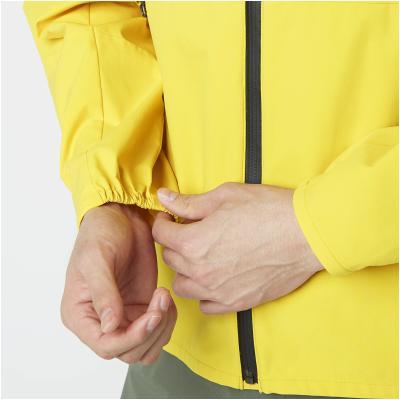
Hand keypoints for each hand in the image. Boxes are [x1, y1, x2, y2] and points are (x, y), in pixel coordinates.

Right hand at [61, 203, 176, 364]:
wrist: (120, 216)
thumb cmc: (101, 233)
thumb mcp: (97, 260)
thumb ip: (103, 293)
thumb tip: (108, 327)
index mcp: (80, 314)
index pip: (106, 345)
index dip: (131, 338)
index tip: (151, 316)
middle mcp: (101, 320)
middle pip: (130, 350)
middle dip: (151, 330)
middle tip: (161, 299)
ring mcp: (124, 314)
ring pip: (148, 344)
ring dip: (162, 327)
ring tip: (164, 295)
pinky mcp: (142, 306)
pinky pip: (160, 328)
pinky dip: (169, 318)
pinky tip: (166, 296)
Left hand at [152, 183, 322, 313]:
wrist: (305, 234)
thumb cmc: (267, 210)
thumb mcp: (224, 197)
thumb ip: (188, 202)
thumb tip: (163, 197)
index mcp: (193, 242)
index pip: (160, 234)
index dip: (163, 221)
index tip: (173, 217)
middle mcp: (200, 271)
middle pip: (170, 259)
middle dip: (175, 242)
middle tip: (191, 231)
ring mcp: (218, 290)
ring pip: (183, 285)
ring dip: (186, 269)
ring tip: (201, 255)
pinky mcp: (236, 303)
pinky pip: (205, 305)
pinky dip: (204, 292)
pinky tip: (215, 276)